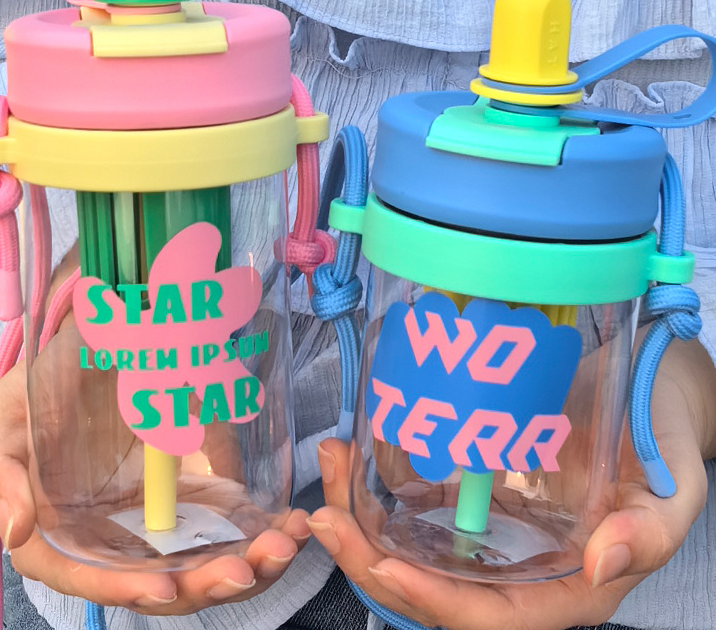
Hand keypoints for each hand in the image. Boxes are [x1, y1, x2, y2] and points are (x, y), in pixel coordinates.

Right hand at [0, 252, 310, 614]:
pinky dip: (262, 527)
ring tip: (282, 546)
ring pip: (204, 557)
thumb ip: (0, 476)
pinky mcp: (196, 488)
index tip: (166, 585)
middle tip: (246, 568)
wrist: (85, 355)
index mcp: (63, 535)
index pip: (93, 576)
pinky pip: (230, 519)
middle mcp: (116, 537)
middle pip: (161, 578)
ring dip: (246, 563)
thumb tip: (18, 530)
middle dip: (205, 583)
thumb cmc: (33, 396)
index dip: (126, 586)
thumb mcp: (2, 427)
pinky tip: (290, 522)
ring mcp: (160, 515)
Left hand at [308, 336, 715, 629]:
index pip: (488, 617)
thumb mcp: (671, 489)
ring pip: (412, 540)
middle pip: (431, 583)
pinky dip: (379, 480)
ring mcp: (489, 523)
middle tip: (321, 515)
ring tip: (330, 462)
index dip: (433, 602)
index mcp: (563, 585)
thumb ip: (646, 534)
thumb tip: (603, 565)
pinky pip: (418, 496)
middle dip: (370, 560)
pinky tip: (352, 447)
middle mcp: (515, 562)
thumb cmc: (663, 438)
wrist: (645, 386)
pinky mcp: (474, 483)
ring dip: (361, 514)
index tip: (384, 568)